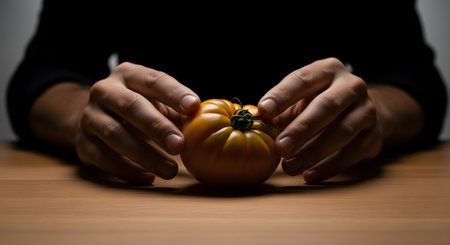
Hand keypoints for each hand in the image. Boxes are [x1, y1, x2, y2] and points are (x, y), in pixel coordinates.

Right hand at [76, 62, 199, 184]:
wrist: (96, 117)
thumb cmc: (139, 107)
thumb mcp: (156, 101)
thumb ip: (178, 109)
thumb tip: (205, 122)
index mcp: (128, 74)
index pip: (153, 80)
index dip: (173, 93)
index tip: (193, 106)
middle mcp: (104, 90)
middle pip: (131, 106)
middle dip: (157, 127)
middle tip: (180, 145)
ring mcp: (90, 116)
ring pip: (115, 134)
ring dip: (144, 154)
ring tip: (170, 170)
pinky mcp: (82, 142)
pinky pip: (102, 158)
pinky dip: (126, 170)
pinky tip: (148, 178)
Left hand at [258, 58, 382, 183]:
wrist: (359, 112)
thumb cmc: (317, 104)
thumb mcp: (300, 99)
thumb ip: (280, 110)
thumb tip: (257, 123)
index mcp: (327, 70)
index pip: (303, 79)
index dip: (282, 95)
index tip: (263, 110)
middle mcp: (351, 86)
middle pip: (327, 106)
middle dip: (301, 129)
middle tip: (280, 148)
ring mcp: (367, 110)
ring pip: (343, 131)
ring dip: (313, 152)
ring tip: (289, 167)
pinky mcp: (375, 135)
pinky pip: (354, 153)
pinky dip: (330, 166)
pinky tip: (309, 176)